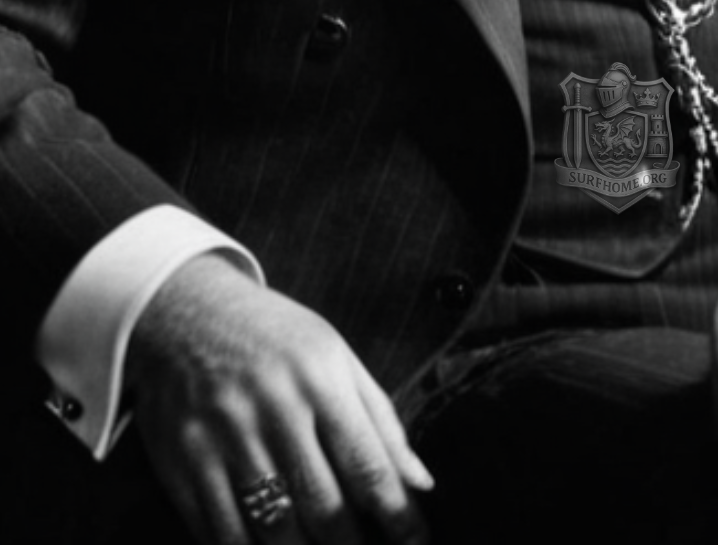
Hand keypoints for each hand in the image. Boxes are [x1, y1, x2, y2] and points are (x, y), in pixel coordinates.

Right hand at [126, 254, 432, 544]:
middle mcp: (273, 406)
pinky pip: (222, 534)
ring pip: (275, 531)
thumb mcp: (334, 356)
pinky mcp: (183, 461)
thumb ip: (379, 420)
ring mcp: (223, 436)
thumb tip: (420, 484)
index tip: (415, 543)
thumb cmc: (273, 339)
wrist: (182, 310)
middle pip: (325, 509)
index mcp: (319, 377)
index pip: (369, 466)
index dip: (399, 519)